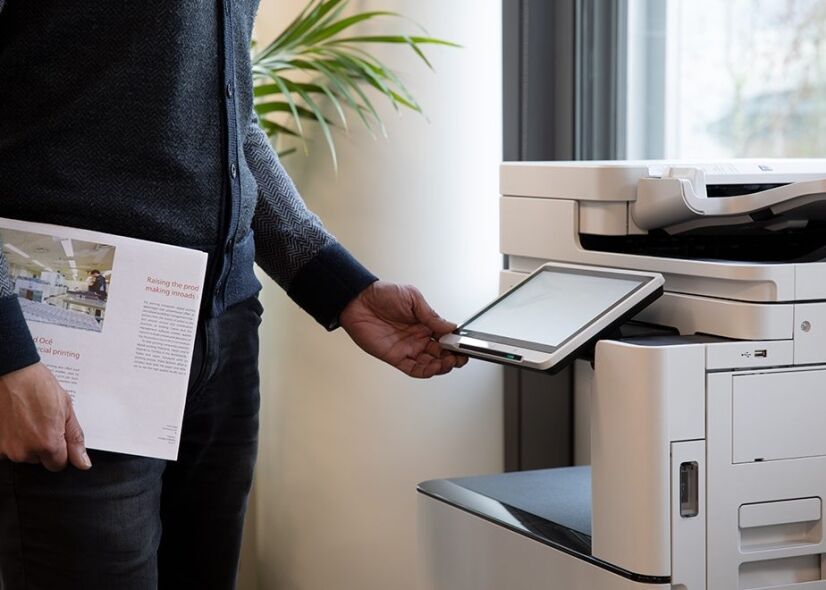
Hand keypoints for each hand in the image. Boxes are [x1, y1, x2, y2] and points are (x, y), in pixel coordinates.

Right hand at [0, 363, 91, 471]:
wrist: (11, 373)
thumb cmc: (38, 386)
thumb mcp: (66, 410)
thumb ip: (74, 439)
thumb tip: (83, 463)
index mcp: (47, 444)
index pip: (59, 464)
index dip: (62, 450)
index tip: (58, 435)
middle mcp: (25, 451)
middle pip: (40, 460)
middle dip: (44, 445)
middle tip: (42, 422)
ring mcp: (6, 449)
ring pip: (24, 455)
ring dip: (27, 442)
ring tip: (28, 419)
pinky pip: (8, 449)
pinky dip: (12, 438)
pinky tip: (15, 421)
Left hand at [340, 281, 468, 377]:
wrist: (358, 301)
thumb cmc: (382, 294)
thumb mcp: (412, 298)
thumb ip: (431, 315)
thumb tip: (450, 326)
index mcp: (424, 323)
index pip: (445, 337)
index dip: (455, 343)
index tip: (463, 345)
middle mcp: (418, 337)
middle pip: (441, 353)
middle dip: (453, 357)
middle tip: (459, 357)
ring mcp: (407, 348)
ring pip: (430, 363)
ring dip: (441, 366)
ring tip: (449, 363)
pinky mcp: (395, 356)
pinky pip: (413, 368)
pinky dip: (425, 371)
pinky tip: (434, 368)